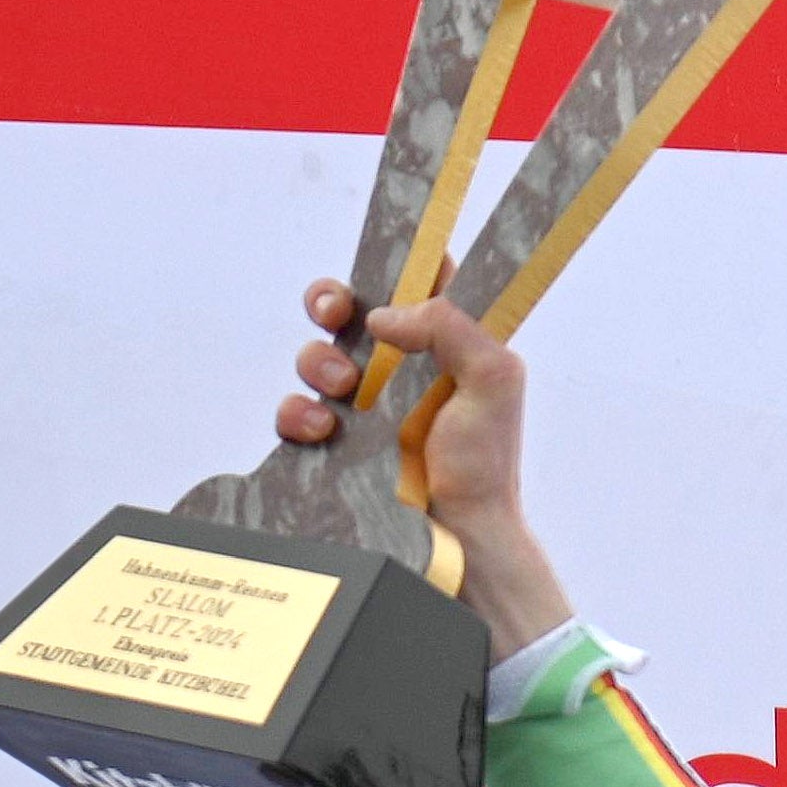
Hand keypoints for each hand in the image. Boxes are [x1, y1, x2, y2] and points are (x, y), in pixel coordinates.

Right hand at [280, 280, 576, 651]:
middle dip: (329, 299)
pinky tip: (324, 427)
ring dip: (319, 361)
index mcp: (445, 344)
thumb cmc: (484, 461)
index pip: (419, 283)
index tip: (382, 253)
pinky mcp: (331, 442)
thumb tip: (384, 315)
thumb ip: (452, 329)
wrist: (458, 533)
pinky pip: (293, 410)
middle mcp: (401, 367)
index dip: (400, 260)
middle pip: (349, 308)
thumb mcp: (493, 381)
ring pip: (316, 355)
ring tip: (344, 388)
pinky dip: (299, 412)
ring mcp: (362, 404)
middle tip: (334, 311)